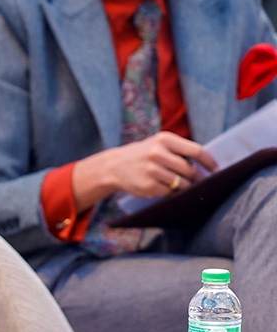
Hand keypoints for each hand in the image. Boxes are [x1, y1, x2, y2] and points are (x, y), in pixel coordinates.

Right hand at [72, 131, 216, 210]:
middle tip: (197, 180)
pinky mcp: (149, 185)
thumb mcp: (158, 144)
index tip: (216, 170)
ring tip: (176, 182)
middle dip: (196, 177)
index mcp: (164, 139)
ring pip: (182, 183)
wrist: (113, 166)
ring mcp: (152, 170)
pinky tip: (160, 185)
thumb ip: (180, 151)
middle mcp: (158, 153)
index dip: (209, 162)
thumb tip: (207, 166)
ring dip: (184, 185)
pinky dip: (169, 191)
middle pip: (190, 170)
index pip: (196, 151)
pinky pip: (169, 192)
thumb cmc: (143, 155)